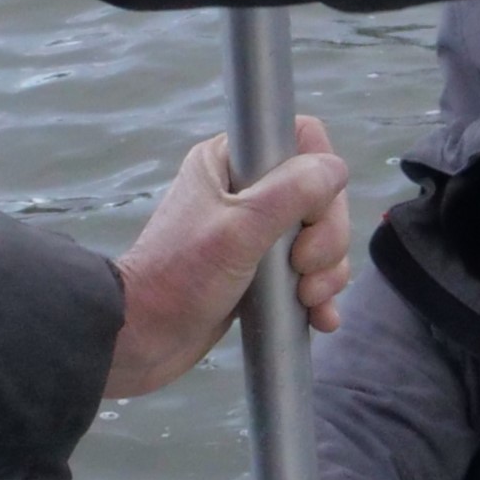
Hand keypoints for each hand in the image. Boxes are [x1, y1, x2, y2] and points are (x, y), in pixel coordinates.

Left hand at [107, 116, 350, 398]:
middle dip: (326, 237)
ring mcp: (256, 232)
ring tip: (308, 299)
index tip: (309, 214)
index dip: (319, 175)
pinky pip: (309, 272)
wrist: (143, 338)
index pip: (302, 141)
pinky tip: (321, 317)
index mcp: (231, 161)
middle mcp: (246, 188)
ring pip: (320, 236)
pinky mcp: (262, 272)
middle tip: (303, 267)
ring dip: (327, 270)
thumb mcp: (239, 228)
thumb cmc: (183, 276)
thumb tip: (336, 169)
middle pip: (320, 194)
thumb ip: (291, 192)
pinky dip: (320, 294)